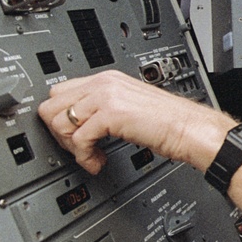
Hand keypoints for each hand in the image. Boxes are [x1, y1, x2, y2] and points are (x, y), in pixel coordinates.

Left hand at [38, 70, 235, 173]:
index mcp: (108, 79)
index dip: (61, 118)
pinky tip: (98, 162)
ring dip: (71, 146)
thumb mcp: (129, 107)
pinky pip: (78, 138)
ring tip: (90, 156)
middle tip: (79, 148)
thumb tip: (79, 122)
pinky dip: (84, 156)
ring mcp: (107, 95)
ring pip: (60, 121)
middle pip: (52, 105)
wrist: (189, 129)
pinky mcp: (112, 113)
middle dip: (60, 132)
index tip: (72, 136)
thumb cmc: (168, 123)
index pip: (60, 92)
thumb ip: (104, 107)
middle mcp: (105, 82)